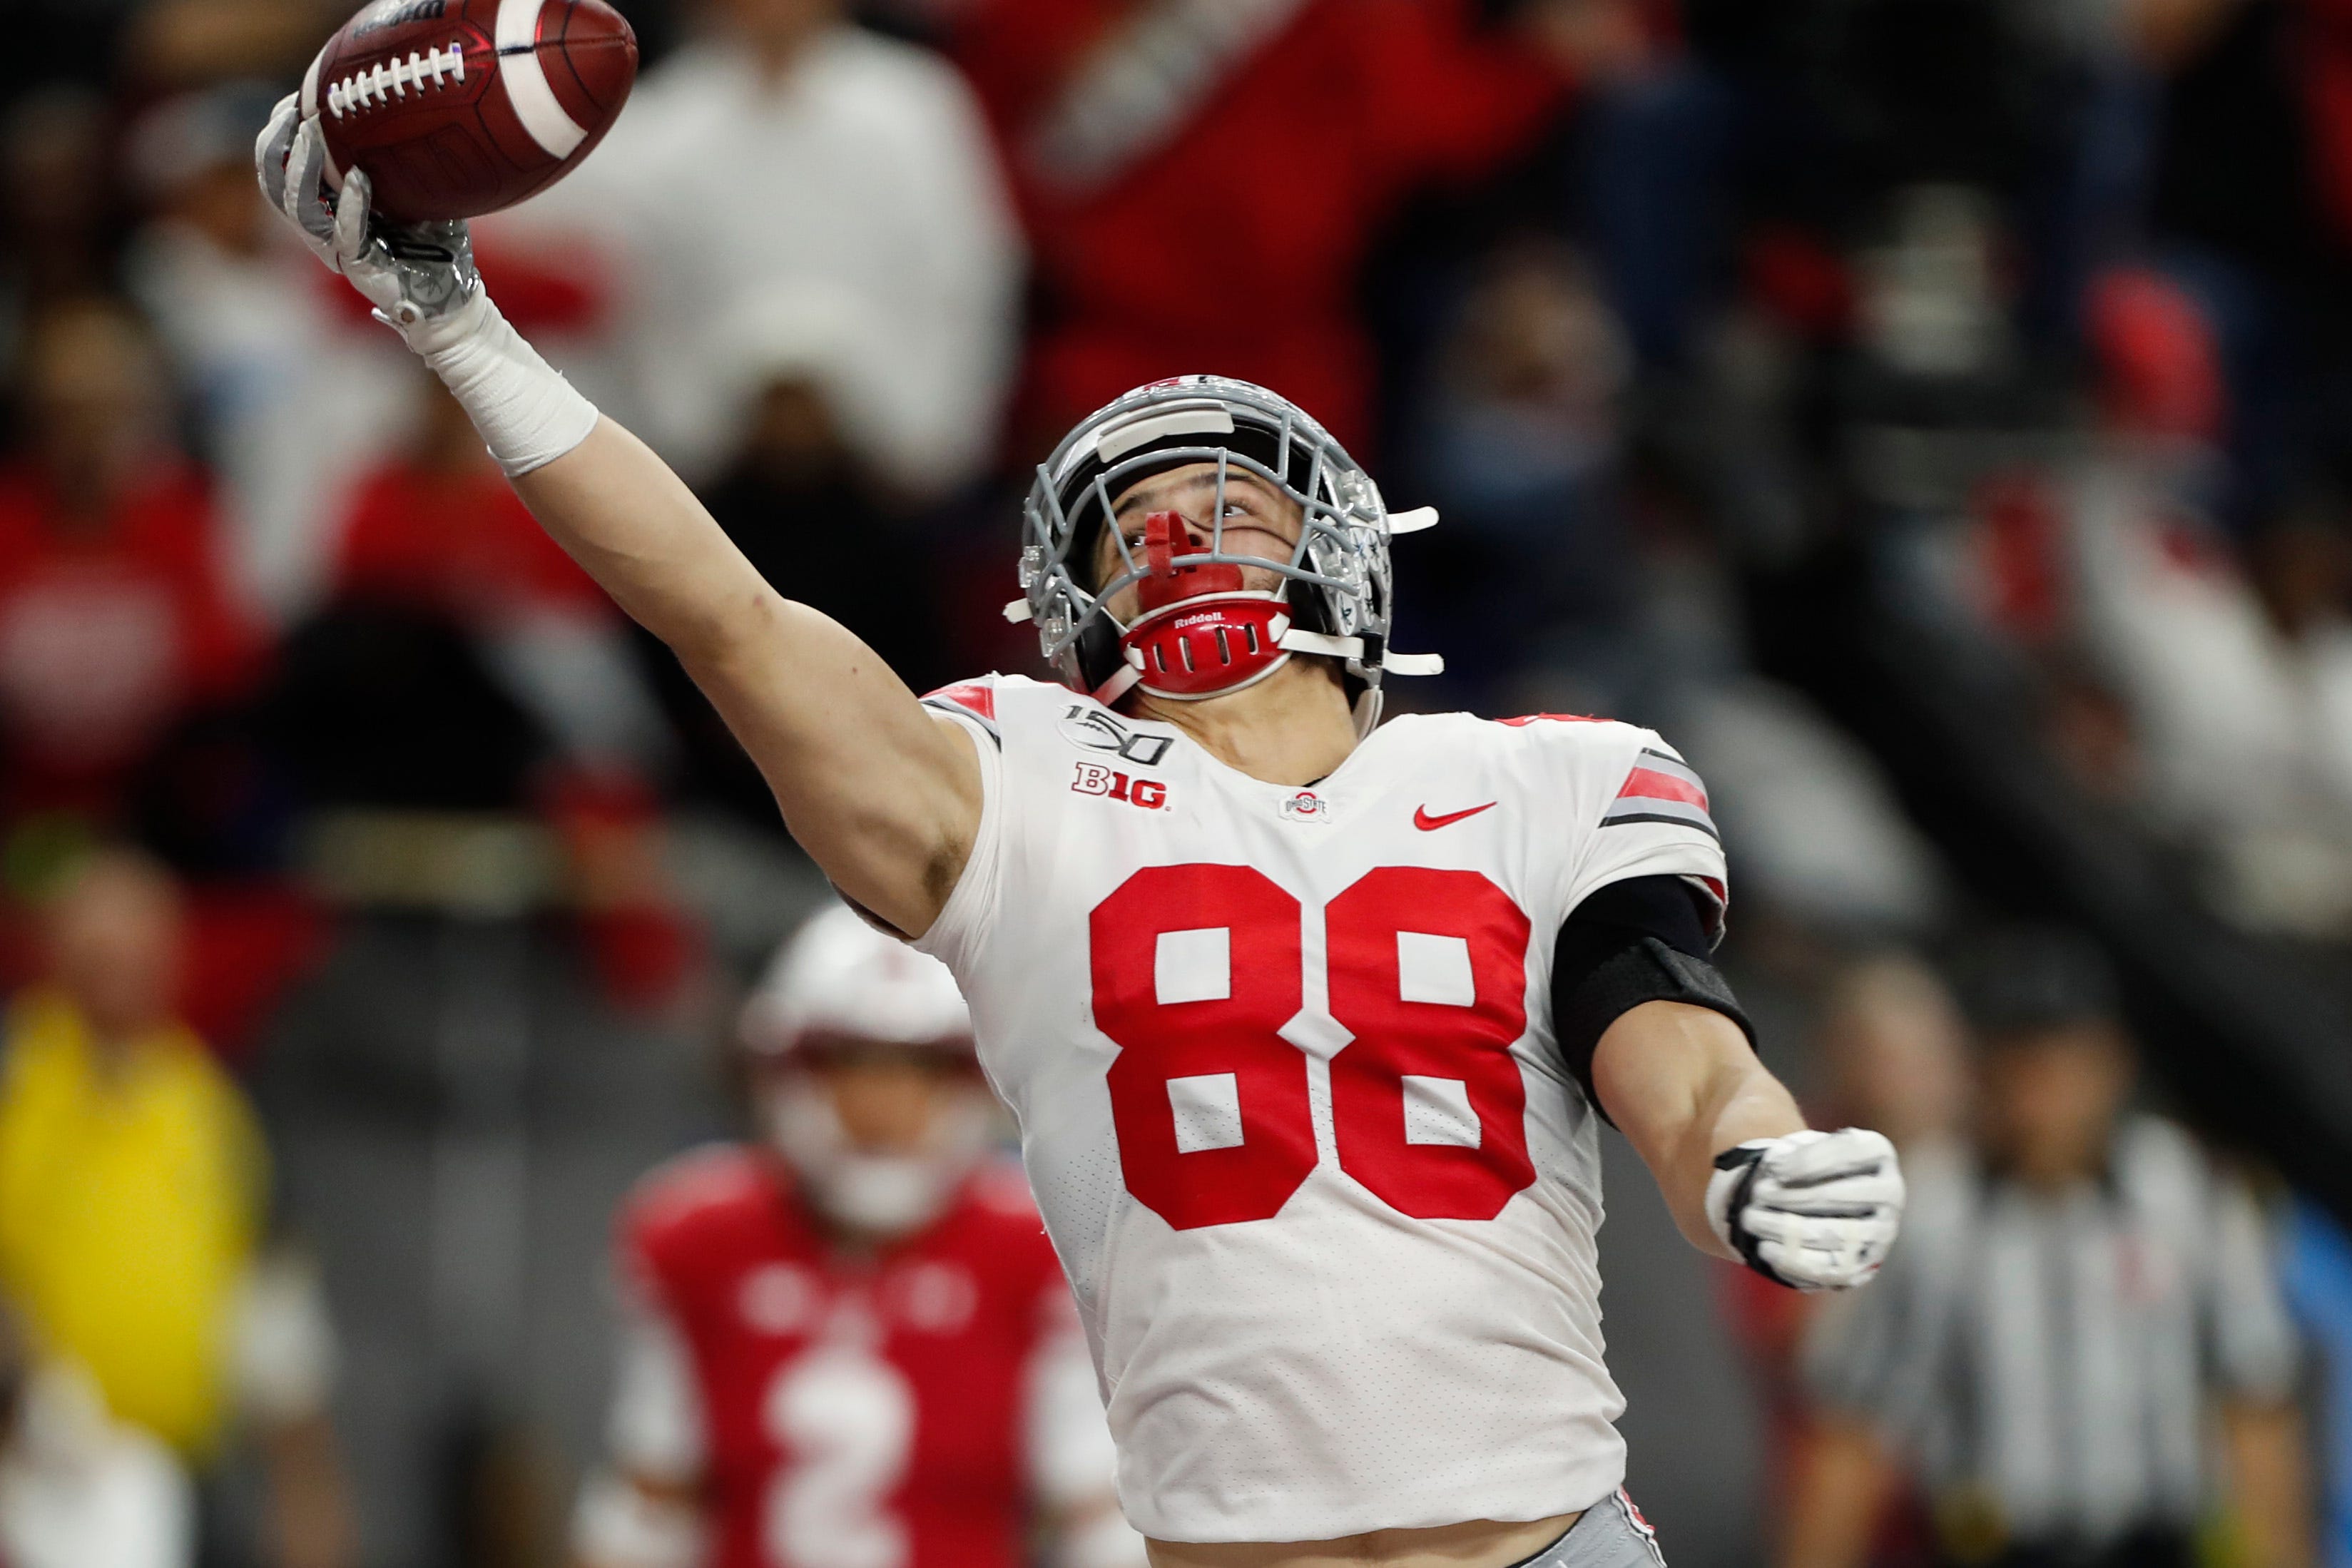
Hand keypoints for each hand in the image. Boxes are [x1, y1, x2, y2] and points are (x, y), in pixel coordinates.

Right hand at [254, 93, 481, 343]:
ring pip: (298, 209)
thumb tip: (397, 102)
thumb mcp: (408, 185)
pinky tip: (360, 178)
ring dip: (301, 168)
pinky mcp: (359, 268)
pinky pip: (345, 234)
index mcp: (323, 206)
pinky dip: (351, 205)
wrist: (454, 294)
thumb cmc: (432, 238)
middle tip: (292, 112)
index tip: (295, 100)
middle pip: (273, 184)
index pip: (279, 165)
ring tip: (312, 133)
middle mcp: (321, 228)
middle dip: (275, 144)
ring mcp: (336, 249)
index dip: (277, 132)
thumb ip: (392, 153)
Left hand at [1706, 1128, 1902, 1290]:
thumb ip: (1788, 1149)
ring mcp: (1881, 1231)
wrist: (1813, 1202)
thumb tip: (1770, 1167)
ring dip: (1785, 1227)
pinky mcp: (1863, 1264)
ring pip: (1831, 1234)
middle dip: (1789, 1196)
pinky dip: (1795, 1259)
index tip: (1771, 1166)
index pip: (1847, 1152)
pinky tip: (1765, 1248)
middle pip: (1835, 1195)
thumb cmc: (1802, 1165)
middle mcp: (1890, 1191)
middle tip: (1754, 1194)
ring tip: (1750, 1219)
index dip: (1807, 1161)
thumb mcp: (1797, 1145)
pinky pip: (1830, 1268)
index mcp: (1878, 1152)